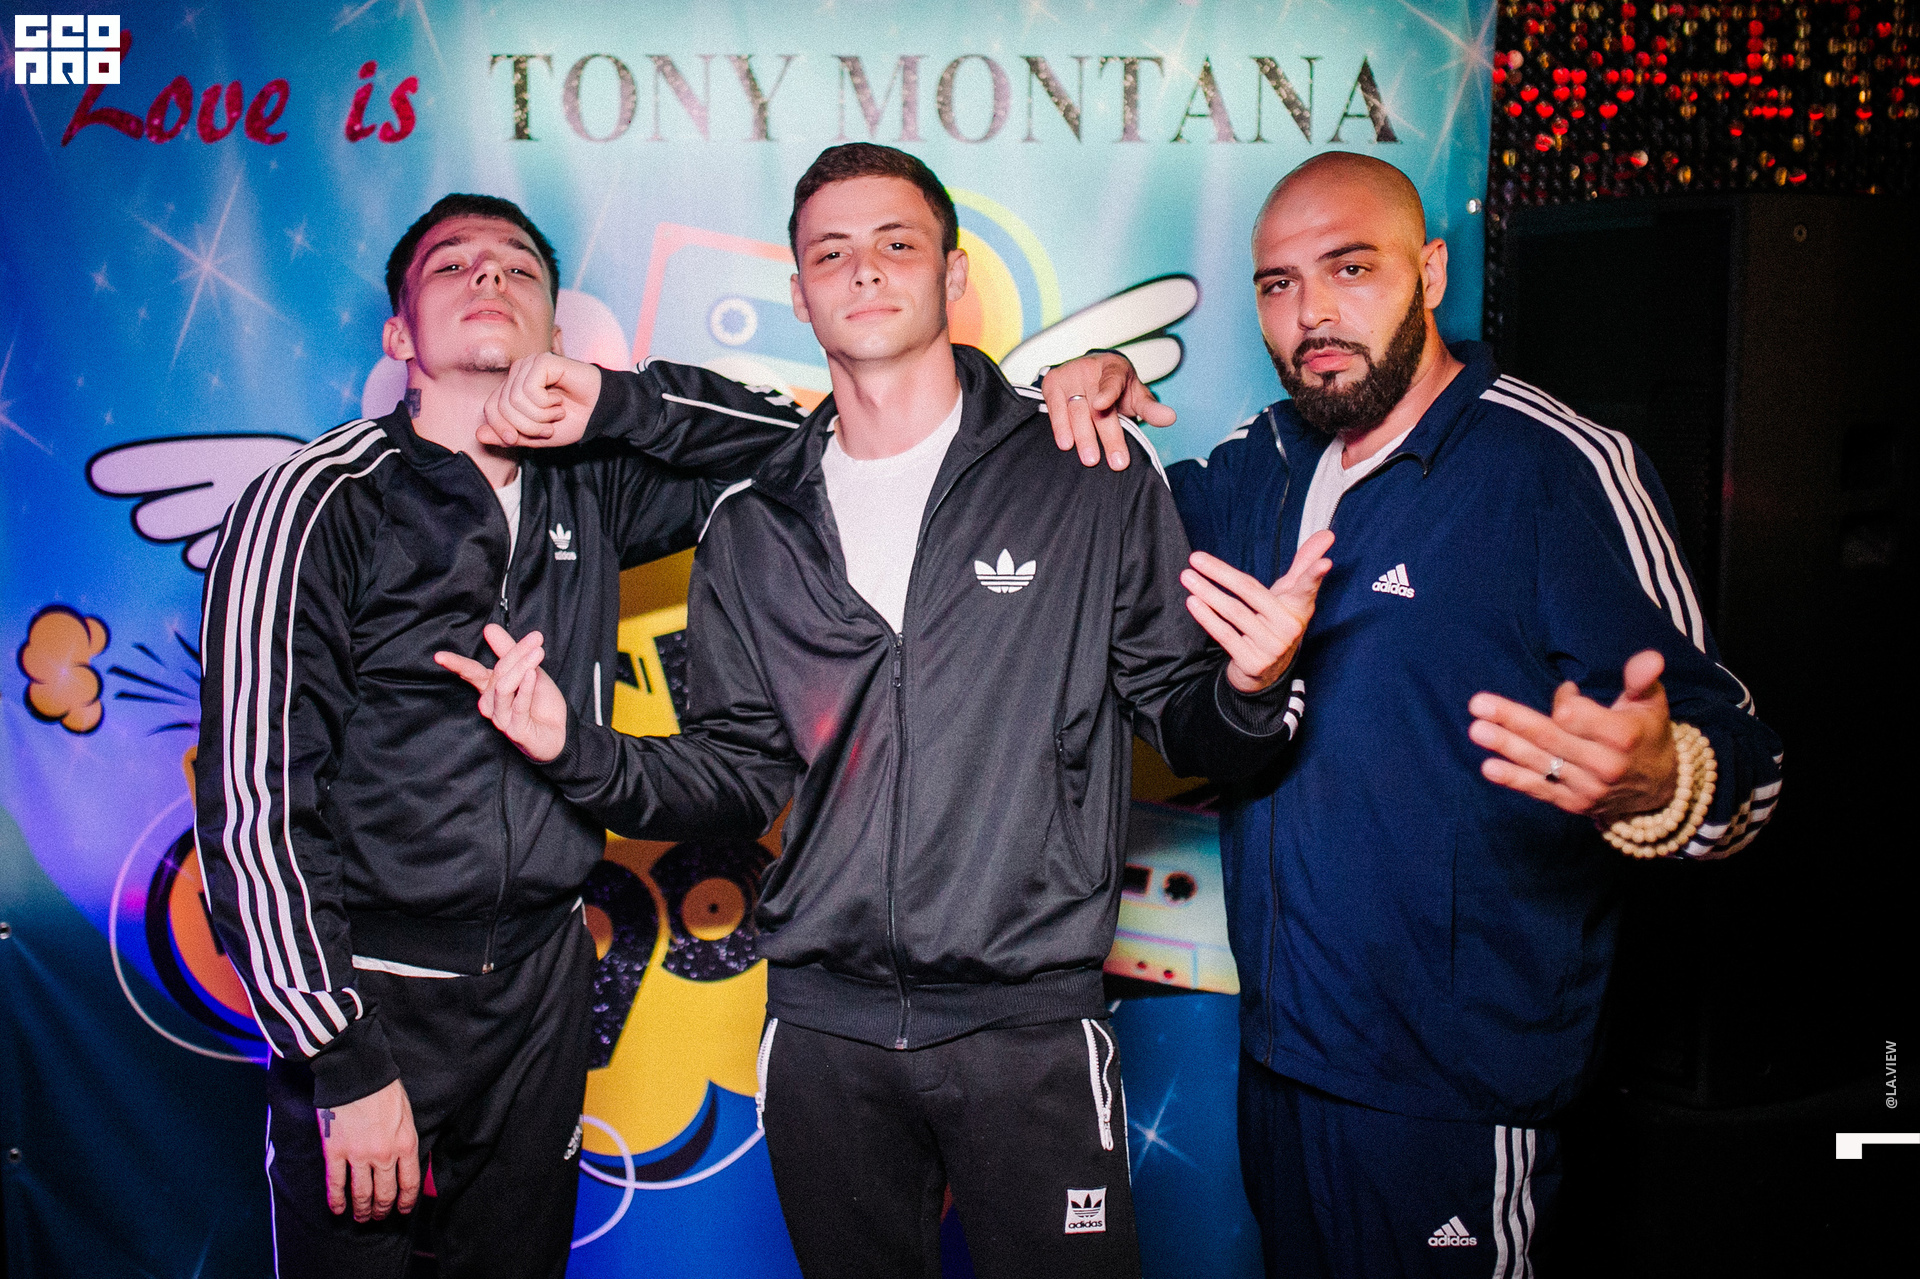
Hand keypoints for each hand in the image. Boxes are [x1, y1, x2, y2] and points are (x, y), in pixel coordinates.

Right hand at [320, 1078, 419, 1221]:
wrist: (356, 1072)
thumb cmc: (384, 1088)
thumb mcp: (406, 1114)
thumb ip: (405, 1139)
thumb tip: (404, 1160)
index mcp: (405, 1143)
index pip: (410, 1183)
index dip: (406, 1201)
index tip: (403, 1210)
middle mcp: (384, 1154)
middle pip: (385, 1193)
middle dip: (382, 1209)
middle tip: (379, 1217)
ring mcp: (358, 1155)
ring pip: (361, 1194)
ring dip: (362, 1210)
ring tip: (361, 1218)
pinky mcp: (335, 1152)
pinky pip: (336, 1184)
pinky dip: (337, 1200)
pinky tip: (338, 1209)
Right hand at [433, 624, 569, 762]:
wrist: (559, 732)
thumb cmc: (541, 703)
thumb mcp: (528, 670)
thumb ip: (509, 650)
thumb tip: (489, 628)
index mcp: (490, 689)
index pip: (470, 673)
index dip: (455, 664)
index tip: (438, 656)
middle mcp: (491, 704)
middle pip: (498, 673)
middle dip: (517, 653)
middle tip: (537, 638)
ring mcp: (501, 719)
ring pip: (504, 688)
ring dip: (522, 668)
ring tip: (538, 653)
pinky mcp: (515, 731)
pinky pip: (518, 706)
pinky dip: (526, 688)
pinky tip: (532, 674)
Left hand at [479, 352, 602, 447]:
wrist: (600, 413)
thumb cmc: (572, 421)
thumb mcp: (535, 437)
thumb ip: (508, 435)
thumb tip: (478, 434)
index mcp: (512, 388)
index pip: (490, 407)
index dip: (500, 428)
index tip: (515, 440)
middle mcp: (518, 373)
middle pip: (501, 405)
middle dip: (525, 426)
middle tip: (547, 428)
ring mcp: (529, 365)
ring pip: (514, 399)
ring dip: (538, 417)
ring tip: (556, 415)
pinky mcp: (543, 361)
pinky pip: (529, 389)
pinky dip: (545, 404)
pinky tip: (559, 401)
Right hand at [1040, 352, 1176, 470]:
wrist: (1088, 372)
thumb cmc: (1115, 388)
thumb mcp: (1134, 395)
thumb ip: (1149, 408)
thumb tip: (1170, 418)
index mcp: (1115, 369)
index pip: (1112, 381)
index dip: (1107, 393)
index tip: (1101, 405)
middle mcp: (1090, 369)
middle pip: (1098, 408)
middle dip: (1109, 436)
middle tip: (1118, 462)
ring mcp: (1070, 375)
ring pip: (1077, 411)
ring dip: (1084, 438)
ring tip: (1091, 460)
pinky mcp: (1053, 383)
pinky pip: (1055, 410)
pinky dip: (1060, 428)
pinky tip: (1066, 444)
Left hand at [1181, 531, 1333, 693]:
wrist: (1267, 672)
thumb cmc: (1277, 621)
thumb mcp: (1291, 593)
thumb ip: (1305, 563)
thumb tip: (1327, 534)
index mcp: (1300, 607)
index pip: (1307, 587)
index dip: (1315, 574)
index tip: (1326, 563)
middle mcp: (1289, 627)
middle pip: (1250, 591)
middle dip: (1220, 573)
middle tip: (1195, 557)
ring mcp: (1272, 647)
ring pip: (1234, 612)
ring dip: (1207, 592)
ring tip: (1187, 576)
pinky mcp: (1254, 662)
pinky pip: (1226, 634)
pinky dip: (1207, 617)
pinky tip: (1193, 601)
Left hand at [1467, 649, 1680, 819]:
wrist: (1658, 790)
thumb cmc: (1646, 734)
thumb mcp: (1651, 704)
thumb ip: (1642, 679)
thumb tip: (1650, 657)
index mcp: (1623, 737)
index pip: (1578, 718)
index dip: (1566, 703)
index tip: (1566, 694)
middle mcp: (1604, 765)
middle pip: (1551, 738)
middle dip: (1513, 720)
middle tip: (1478, 704)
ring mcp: (1587, 788)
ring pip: (1540, 763)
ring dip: (1506, 746)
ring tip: (1477, 730)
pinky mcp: (1573, 803)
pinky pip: (1540, 788)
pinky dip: (1514, 779)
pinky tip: (1489, 767)